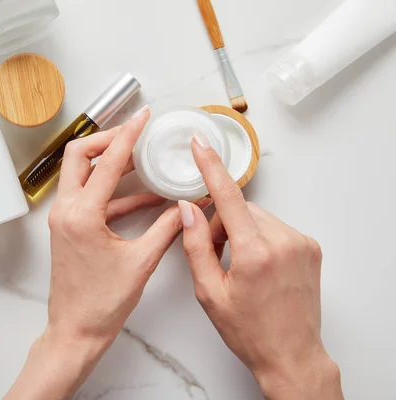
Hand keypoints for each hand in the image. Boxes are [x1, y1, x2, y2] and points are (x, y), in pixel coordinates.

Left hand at [6, 106, 208, 399]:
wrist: (75, 331)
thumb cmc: (101, 303)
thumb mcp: (141, 262)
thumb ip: (166, 229)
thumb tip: (186, 207)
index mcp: (82, 215)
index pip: (107, 161)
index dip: (128, 134)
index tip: (143, 117)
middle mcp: (66, 210)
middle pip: (80, 155)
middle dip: (107, 139)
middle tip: (135, 134)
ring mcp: (64, 218)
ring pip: (80, 173)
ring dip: (108, 162)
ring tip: (141, 157)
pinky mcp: (69, 228)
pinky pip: (88, 196)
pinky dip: (112, 191)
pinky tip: (142, 195)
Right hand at [178, 132, 343, 399]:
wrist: (291, 354)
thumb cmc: (249, 331)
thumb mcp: (209, 292)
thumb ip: (195, 245)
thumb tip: (187, 209)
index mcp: (254, 253)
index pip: (228, 198)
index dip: (211, 168)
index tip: (201, 145)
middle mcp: (283, 242)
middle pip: (241, 209)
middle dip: (222, 223)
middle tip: (216, 253)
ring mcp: (301, 243)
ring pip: (258, 217)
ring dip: (242, 230)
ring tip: (239, 264)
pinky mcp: (310, 247)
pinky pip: (276, 226)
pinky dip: (261, 236)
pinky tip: (258, 264)